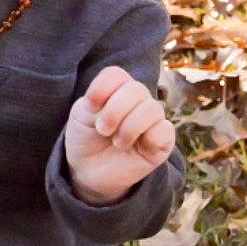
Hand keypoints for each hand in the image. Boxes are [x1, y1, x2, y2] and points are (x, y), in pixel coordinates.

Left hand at [63, 66, 174, 205]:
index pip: (116, 75)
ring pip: (151, 109)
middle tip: (102, 130)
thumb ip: (96, 98)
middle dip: (114, 111)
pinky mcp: (162, 142)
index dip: (102, 88)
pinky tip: (136, 147)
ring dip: (129, 128)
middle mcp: (138, 100)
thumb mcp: (81, 114)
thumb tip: (117, 99)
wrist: (88, 170)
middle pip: (135, 89)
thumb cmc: (86, 138)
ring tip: (117, 143)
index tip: (89, 107)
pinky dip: (149, 138)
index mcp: (117, 89)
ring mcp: (152, 120)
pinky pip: (165, 131)